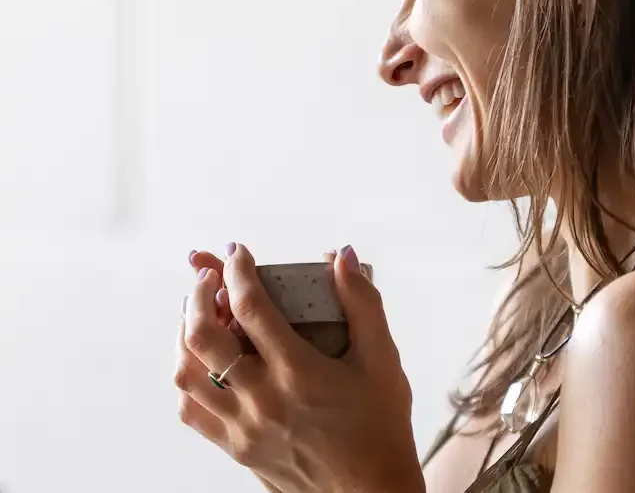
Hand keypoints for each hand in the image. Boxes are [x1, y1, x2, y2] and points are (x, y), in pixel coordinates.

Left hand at [175, 244, 423, 492]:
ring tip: (201, 312)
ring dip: (185, 333)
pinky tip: (203, 360)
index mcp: (299, 372)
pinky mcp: (235, 449)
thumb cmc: (380, 425)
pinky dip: (187, 375)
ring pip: (186, 373)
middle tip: (209, 275)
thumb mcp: (383, 359)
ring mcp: (243, 428)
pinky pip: (190, 409)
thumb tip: (342, 256)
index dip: (238, 271)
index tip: (238, 251)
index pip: (251, 308)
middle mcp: (263, 399)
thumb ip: (363, 302)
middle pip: (203, 336)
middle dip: (199, 294)